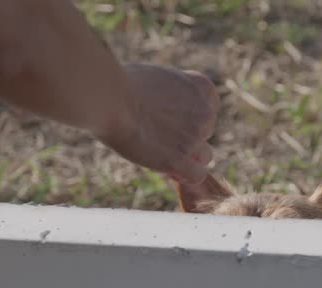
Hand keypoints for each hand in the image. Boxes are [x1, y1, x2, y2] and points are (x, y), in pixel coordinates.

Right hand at [94, 63, 219, 183]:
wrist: (110, 99)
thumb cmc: (123, 84)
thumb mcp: (160, 77)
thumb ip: (176, 93)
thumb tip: (172, 107)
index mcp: (201, 89)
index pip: (210, 108)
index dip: (192, 117)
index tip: (173, 120)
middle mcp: (205, 113)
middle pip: (206, 132)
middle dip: (187, 136)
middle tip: (158, 136)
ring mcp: (195, 138)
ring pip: (205, 156)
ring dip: (188, 158)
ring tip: (161, 153)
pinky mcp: (180, 160)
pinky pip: (197, 175)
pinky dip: (185, 176)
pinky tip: (169, 170)